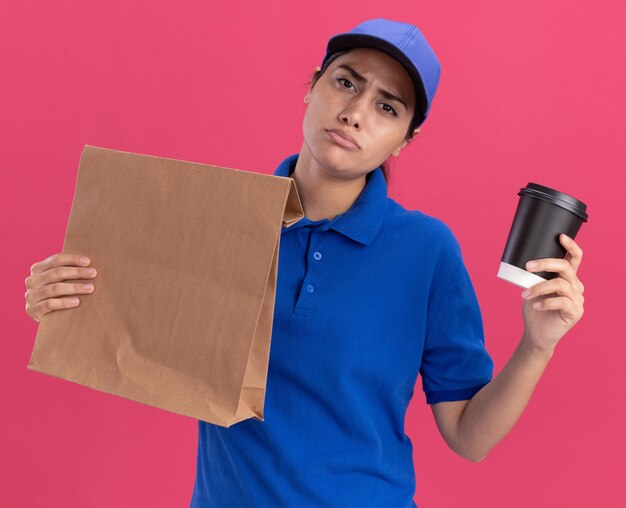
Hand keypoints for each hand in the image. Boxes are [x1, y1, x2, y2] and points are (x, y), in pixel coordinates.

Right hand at [24, 253, 97, 322]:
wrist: (49, 319)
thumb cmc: (60, 294)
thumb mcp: (60, 280)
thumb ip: (68, 270)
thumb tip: (90, 263)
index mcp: (37, 269)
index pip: (56, 260)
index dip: (72, 259)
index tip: (88, 261)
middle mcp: (32, 281)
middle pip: (56, 273)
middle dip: (77, 272)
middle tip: (93, 273)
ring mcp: (31, 295)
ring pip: (54, 288)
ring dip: (74, 287)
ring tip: (90, 288)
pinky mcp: (32, 310)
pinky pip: (49, 304)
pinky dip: (64, 302)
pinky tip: (77, 301)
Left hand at [520, 234, 584, 353]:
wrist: (536, 333)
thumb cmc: (534, 308)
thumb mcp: (532, 287)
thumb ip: (534, 276)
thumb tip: (524, 261)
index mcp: (568, 278)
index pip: (575, 258)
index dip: (570, 246)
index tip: (560, 236)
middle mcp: (576, 286)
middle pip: (566, 267)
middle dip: (546, 263)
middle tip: (528, 267)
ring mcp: (578, 299)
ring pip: (560, 284)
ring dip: (539, 288)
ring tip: (524, 294)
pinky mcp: (576, 312)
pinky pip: (562, 302)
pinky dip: (545, 302)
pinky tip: (534, 305)